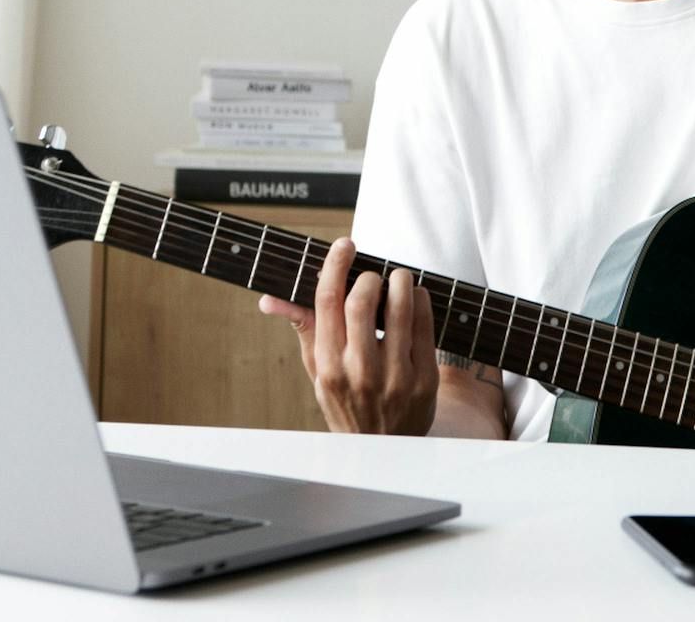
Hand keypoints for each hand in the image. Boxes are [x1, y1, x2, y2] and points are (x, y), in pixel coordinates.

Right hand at [257, 237, 438, 434]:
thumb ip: (302, 329)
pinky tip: (415, 297)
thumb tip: (269, 299)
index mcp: (327, 366)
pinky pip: (424, 325)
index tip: (345, 245)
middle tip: (372, 275)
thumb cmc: (347, 403)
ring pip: (399, 309)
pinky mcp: (424, 379)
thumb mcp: (318, 372)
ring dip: (400, 282)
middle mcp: (358, 371)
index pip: (326, 302)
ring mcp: (394, 377)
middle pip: (361, 301)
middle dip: (369, 276)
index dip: (335, 265)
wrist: (384, 449)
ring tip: (398, 278)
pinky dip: (420, 301)